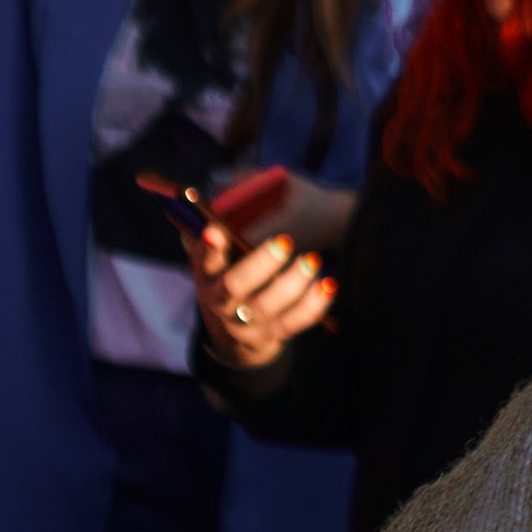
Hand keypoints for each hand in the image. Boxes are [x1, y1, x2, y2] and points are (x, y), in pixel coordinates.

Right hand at [195, 217, 336, 364]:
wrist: (234, 340)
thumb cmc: (227, 285)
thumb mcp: (213, 265)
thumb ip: (214, 233)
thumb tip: (214, 191)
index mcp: (207, 279)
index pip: (203, 262)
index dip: (209, 249)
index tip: (216, 230)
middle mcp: (222, 304)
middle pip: (236, 286)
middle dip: (258, 264)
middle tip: (283, 241)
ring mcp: (247, 324)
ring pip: (268, 305)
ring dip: (292, 282)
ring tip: (311, 259)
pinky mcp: (273, 334)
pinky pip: (295, 322)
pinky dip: (314, 304)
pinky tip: (328, 284)